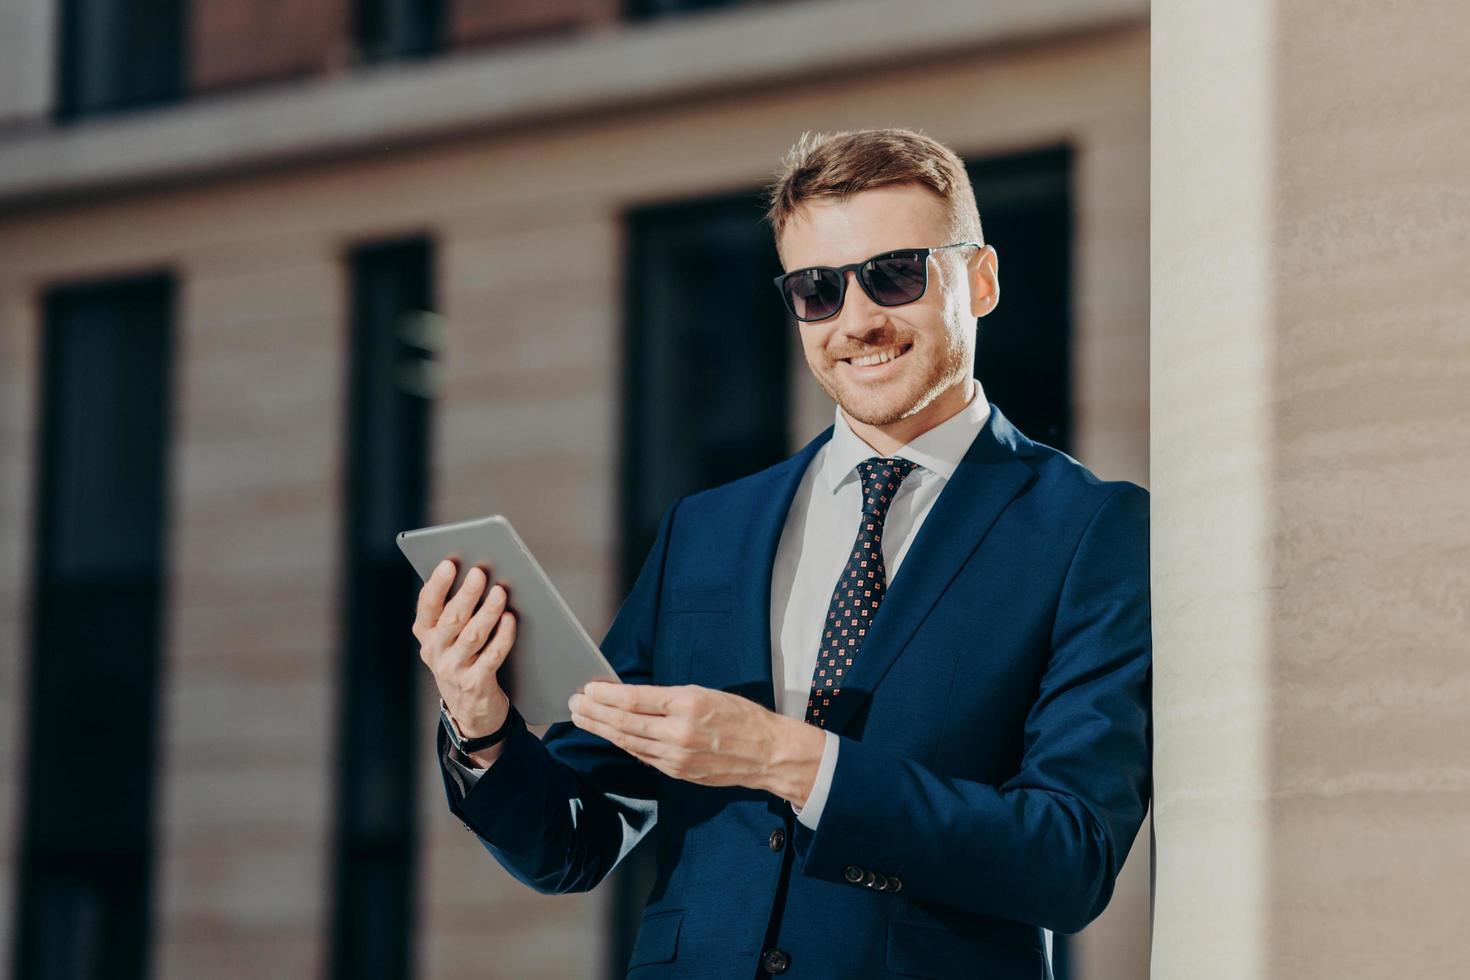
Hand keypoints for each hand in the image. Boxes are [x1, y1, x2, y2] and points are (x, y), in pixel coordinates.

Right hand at [413, 558, 514, 740]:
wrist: (470, 711)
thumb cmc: (462, 661)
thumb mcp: (448, 639)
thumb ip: (453, 611)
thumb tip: (473, 575)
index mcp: (426, 635)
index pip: (427, 606)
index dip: (437, 584)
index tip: (449, 564)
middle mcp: (436, 652)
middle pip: (452, 618)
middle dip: (466, 594)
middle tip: (479, 573)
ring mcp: (454, 669)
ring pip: (473, 635)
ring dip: (487, 612)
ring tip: (500, 592)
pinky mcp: (476, 683)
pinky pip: (492, 655)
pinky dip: (503, 636)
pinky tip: (510, 619)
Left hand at [568, 682, 825, 805]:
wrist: (768, 753)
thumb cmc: (742, 717)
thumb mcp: (707, 693)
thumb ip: (669, 697)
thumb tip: (632, 696)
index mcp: (687, 704)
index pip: (635, 699)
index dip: (606, 695)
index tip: (588, 687)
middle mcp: (679, 732)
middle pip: (624, 722)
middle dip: (594, 712)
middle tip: (574, 703)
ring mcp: (676, 756)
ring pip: (629, 742)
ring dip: (602, 730)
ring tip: (582, 718)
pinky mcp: (678, 772)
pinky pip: (643, 756)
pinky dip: (624, 744)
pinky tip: (611, 735)